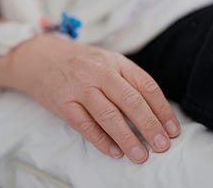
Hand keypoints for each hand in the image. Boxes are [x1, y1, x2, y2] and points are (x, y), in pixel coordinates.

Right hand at [9, 34, 179, 163]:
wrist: (40, 58)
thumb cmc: (79, 62)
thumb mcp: (107, 62)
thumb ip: (128, 81)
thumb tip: (153, 112)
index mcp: (116, 62)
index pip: (146, 86)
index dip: (162, 110)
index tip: (172, 130)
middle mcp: (100, 73)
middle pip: (131, 101)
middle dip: (150, 126)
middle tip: (162, 146)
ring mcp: (80, 87)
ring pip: (108, 115)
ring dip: (127, 137)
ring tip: (140, 155)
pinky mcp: (63, 103)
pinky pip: (85, 124)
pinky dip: (101, 140)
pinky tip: (114, 152)